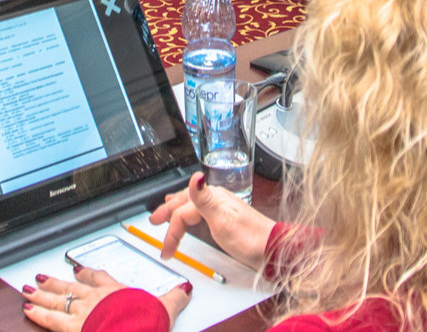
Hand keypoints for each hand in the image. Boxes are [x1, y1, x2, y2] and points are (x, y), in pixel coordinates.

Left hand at [23, 267, 188, 331]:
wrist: (133, 331)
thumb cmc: (143, 321)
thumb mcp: (163, 308)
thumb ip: (173, 298)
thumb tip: (185, 290)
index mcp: (114, 292)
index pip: (98, 278)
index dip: (86, 273)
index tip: (79, 270)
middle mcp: (94, 298)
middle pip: (70, 287)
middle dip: (55, 282)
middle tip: (41, 277)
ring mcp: (79, 312)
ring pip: (56, 299)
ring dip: (40, 294)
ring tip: (27, 289)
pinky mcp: (70, 327)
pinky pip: (49, 319)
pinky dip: (37, 313)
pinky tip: (27, 309)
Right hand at [151, 171, 274, 269]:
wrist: (272, 248)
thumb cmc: (250, 238)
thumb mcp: (223, 220)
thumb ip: (205, 199)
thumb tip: (195, 177)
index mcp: (213, 197)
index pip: (182, 211)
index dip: (171, 230)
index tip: (166, 249)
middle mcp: (216, 199)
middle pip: (185, 202)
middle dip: (167, 211)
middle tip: (153, 220)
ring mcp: (221, 208)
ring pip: (191, 205)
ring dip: (176, 209)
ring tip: (165, 212)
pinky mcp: (225, 219)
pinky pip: (200, 212)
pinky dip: (189, 214)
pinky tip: (190, 216)